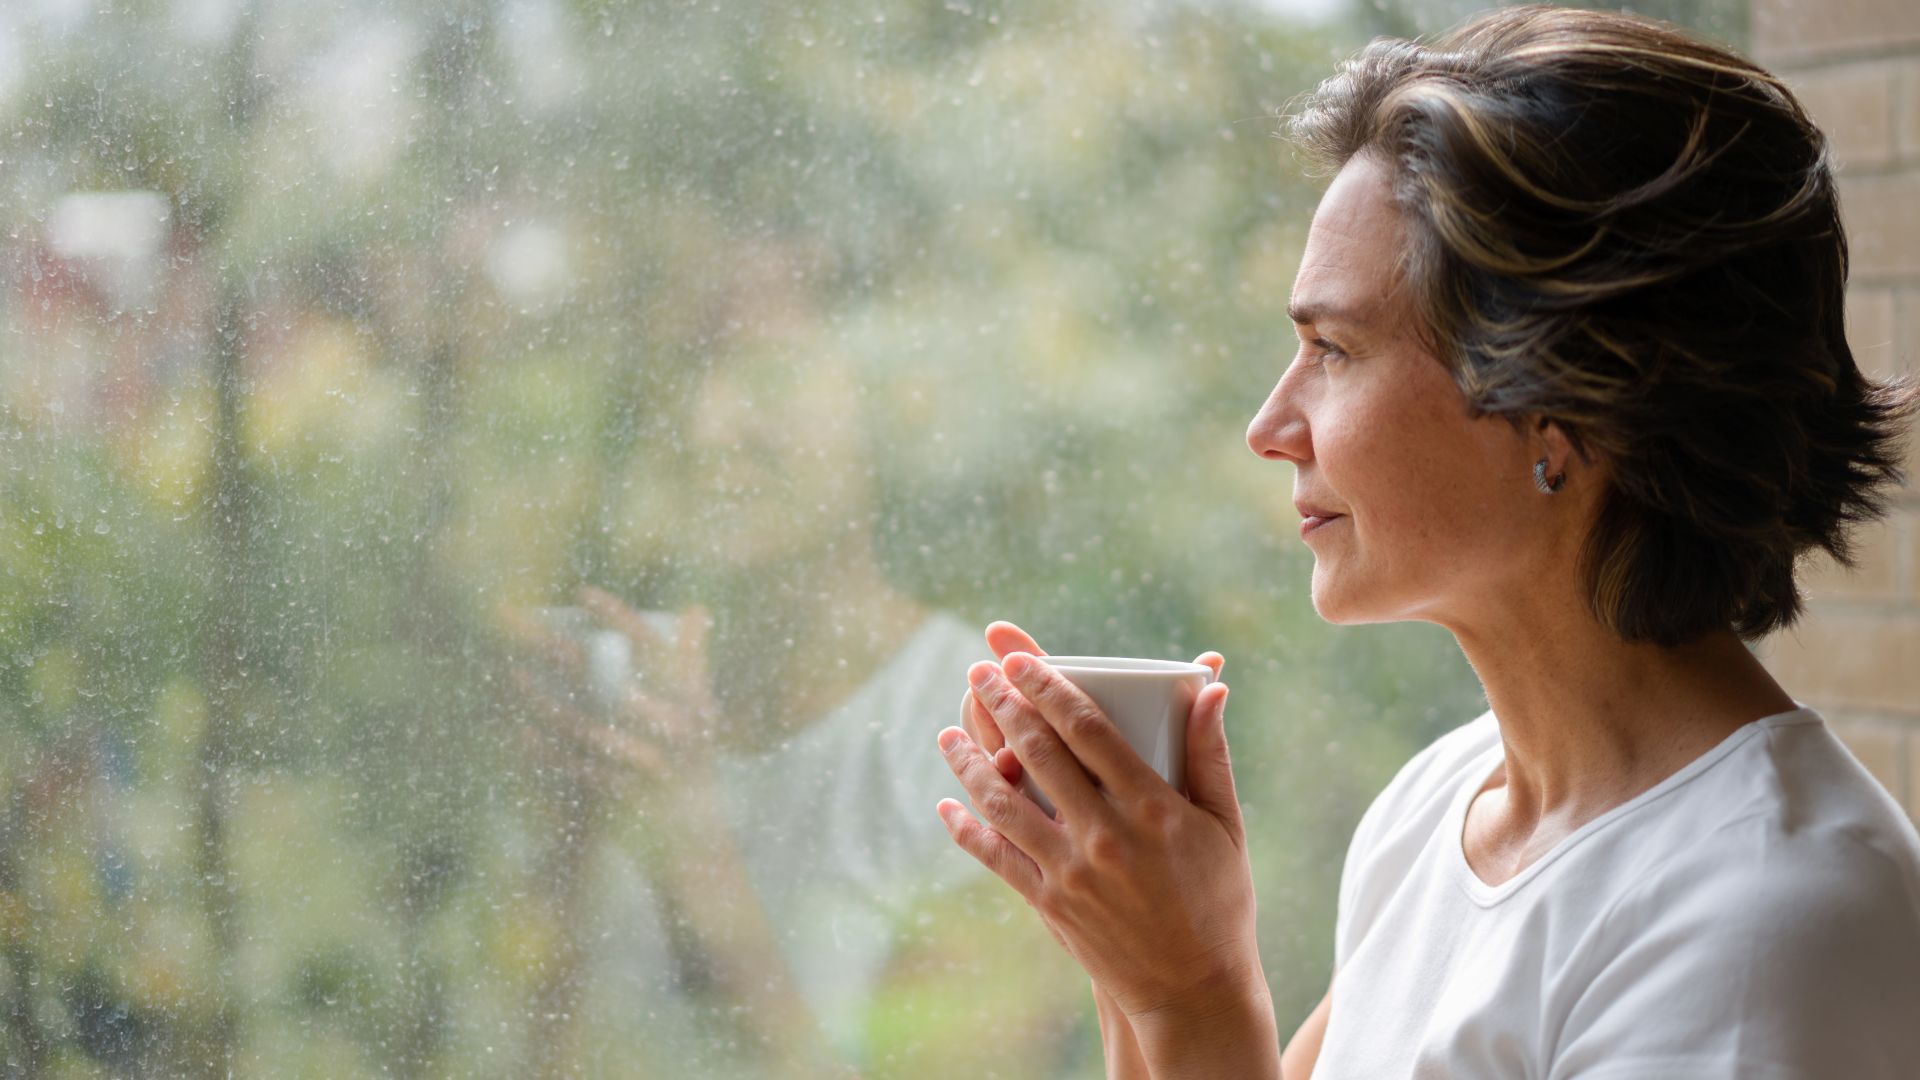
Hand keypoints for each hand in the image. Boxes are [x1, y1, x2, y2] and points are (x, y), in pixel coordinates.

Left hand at [498, 588, 720, 799]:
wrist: (698, 827)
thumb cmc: (695, 751)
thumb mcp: (704, 705)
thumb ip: (696, 659)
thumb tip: (697, 609)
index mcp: (695, 698)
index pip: (656, 648)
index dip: (620, 617)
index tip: (583, 593)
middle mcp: (678, 730)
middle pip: (614, 685)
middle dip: (569, 659)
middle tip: (530, 635)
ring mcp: (651, 766)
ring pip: (590, 731)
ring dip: (548, 705)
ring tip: (515, 678)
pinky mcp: (625, 796)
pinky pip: (578, 770)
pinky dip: (547, 750)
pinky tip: (519, 731)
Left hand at [935, 626, 1261, 1025]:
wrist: (1193, 991)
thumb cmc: (1218, 901)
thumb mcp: (1226, 825)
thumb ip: (1210, 754)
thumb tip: (1213, 687)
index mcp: (1152, 806)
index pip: (1087, 727)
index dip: (1047, 684)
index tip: (1019, 657)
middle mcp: (1105, 835)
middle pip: (1038, 752)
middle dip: (1002, 704)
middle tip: (978, 672)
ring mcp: (1071, 871)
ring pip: (1003, 801)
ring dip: (969, 761)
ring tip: (948, 732)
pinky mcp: (1049, 904)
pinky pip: (996, 856)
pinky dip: (966, 828)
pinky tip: (949, 804)